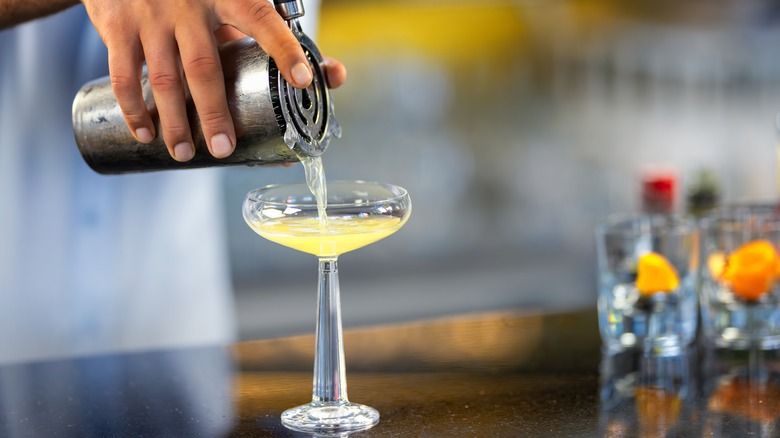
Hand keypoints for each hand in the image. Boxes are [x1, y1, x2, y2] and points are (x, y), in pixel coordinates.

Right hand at [81, 0, 346, 161]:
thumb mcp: (235, 0)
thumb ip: (278, 35)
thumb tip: (334, 75)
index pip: (261, 19)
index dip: (284, 49)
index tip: (303, 80)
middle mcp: (189, 4)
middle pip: (203, 66)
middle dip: (214, 112)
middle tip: (225, 148)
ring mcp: (150, 16)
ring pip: (162, 77)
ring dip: (174, 122)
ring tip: (186, 154)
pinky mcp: (118, 26)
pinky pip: (124, 74)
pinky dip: (134, 109)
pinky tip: (146, 134)